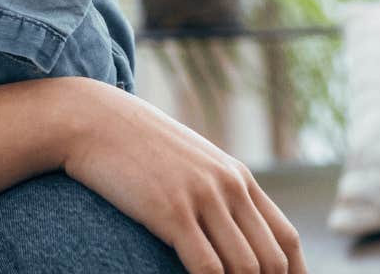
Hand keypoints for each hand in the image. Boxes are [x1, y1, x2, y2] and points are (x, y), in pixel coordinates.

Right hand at [65, 84, 304, 273]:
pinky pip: (206, 267)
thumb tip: (231, 227)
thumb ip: (215, 188)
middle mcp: (228, 186)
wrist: (93, 120)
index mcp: (237, 176)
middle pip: (271, 260)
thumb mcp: (188, 162)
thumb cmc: (135, 146)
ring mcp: (201, 197)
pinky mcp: (171, 211)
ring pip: (244, 268)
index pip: (286, 238)